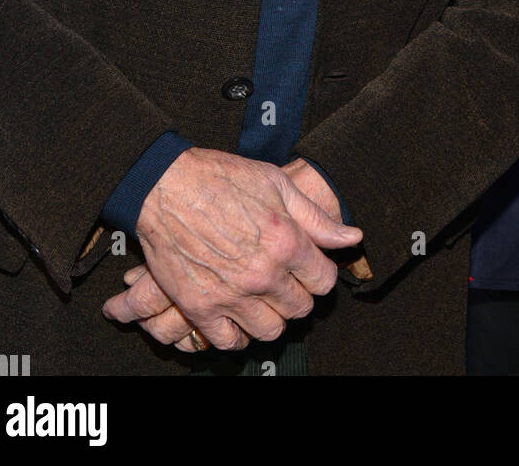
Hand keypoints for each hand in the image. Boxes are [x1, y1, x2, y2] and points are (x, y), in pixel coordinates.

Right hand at [101, 148, 361, 352]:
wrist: (166, 187)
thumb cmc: (222, 178)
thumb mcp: (277, 184)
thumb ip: (316, 217)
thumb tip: (353, 238)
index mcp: (286, 242)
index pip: (324, 282)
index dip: (319, 273)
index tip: (307, 266)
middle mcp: (264, 274)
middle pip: (300, 309)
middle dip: (298, 294)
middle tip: (284, 280)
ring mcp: (231, 295)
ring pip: (270, 330)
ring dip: (271, 316)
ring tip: (262, 298)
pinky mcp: (200, 307)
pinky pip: (230, 341)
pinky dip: (236, 333)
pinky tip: (236, 314)